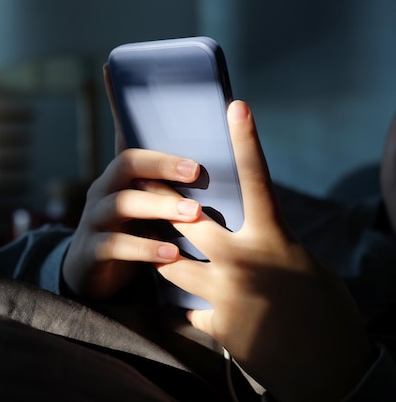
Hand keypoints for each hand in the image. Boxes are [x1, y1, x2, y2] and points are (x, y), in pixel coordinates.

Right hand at [62, 66, 202, 299]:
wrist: (95, 277)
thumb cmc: (134, 235)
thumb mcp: (149, 208)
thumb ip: (171, 188)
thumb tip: (218, 163)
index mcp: (121, 175)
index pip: (124, 134)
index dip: (116, 101)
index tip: (112, 68)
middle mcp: (104, 190)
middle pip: (126, 164)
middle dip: (162, 163)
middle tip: (196, 170)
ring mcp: (94, 219)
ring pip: (122, 203)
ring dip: (160, 206)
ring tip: (194, 215)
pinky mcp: (92, 251)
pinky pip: (116, 246)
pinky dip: (145, 248)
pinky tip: (172, 254)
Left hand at [152, 101, 371, 401]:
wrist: (328, 367)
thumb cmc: (321, 308)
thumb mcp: (297, 262)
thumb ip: (264, 241)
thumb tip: (239, 226)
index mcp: (274, 239)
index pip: (257, 179)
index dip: (247, 141)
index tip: (235, 106)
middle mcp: (246, 261)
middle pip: (186, 219)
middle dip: (163, 202)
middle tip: (144, 186)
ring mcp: (227, 293)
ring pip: (170, 262)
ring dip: (162, 253)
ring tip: (156, 247)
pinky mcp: (216, 324)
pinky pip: (185, 306)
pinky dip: (188, 303)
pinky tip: (197, 306)